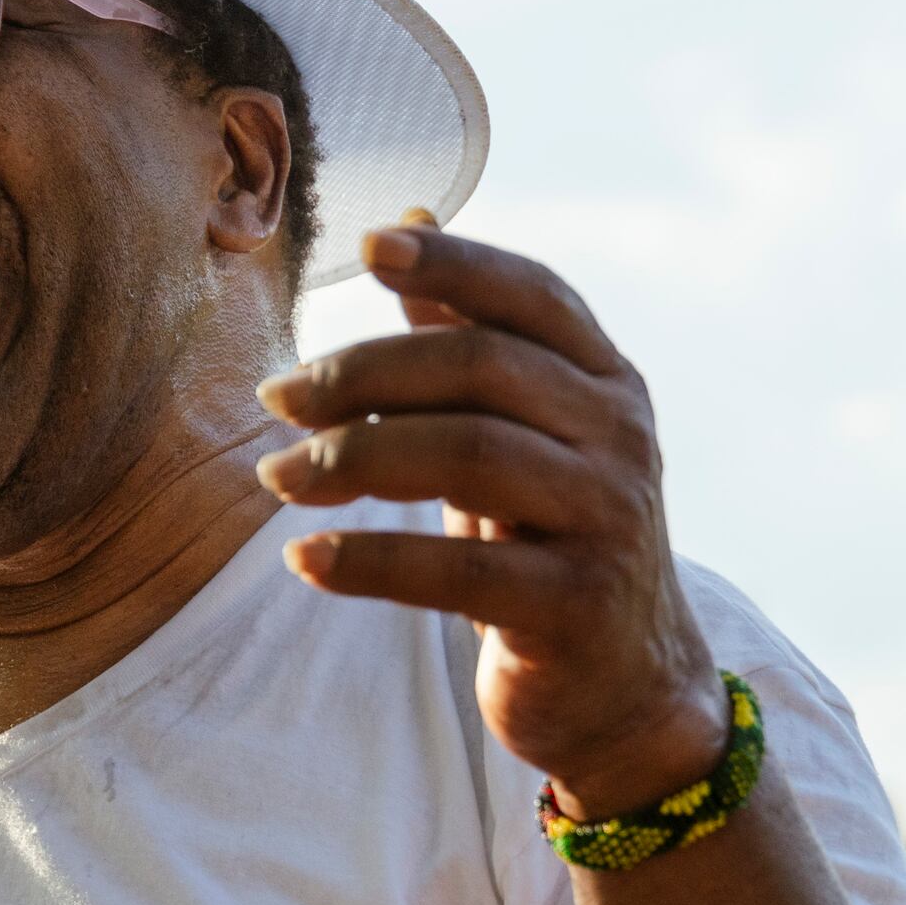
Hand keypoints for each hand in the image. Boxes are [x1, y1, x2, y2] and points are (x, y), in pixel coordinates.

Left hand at [258, 221, 723, 820]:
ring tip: (277, 479)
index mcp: (608, 381)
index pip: (533, 295)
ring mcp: (605, 520)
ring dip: (353, 460)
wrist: (628, 687)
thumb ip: (472, 332)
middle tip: (278, 399)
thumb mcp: (525, 431)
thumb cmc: (553, 539)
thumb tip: (408, 217)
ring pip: (469, 454)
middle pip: (482, 368)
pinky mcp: (573, 605)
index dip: (454, 261)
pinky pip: (459, 569)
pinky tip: (306, 560)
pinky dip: (370, 560)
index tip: (365, 245)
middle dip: (364, 375)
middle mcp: (619, 437)